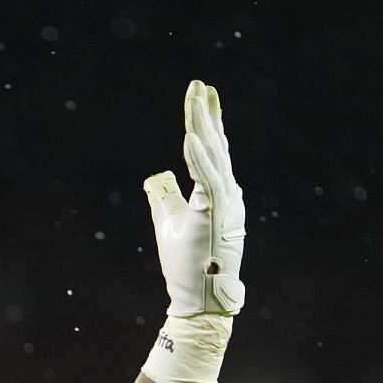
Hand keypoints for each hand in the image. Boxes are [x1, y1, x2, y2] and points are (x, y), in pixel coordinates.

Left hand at [143, 80, 245, 317]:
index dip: (208, 121)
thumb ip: (165, 197)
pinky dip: (199, 158)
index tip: (203, 95)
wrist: (197, 297)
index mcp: (216, 193)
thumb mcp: (169, 222)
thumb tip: (157, 176)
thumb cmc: (184, 264)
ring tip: (195, 99)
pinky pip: (207, 180)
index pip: (212, 150)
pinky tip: (191, 136)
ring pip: (213, 156)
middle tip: (200, 85)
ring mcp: (222, 204)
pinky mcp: (215, 215)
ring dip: (202, 126)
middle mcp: (225, 193)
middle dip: (206, 114)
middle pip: (216, 145)